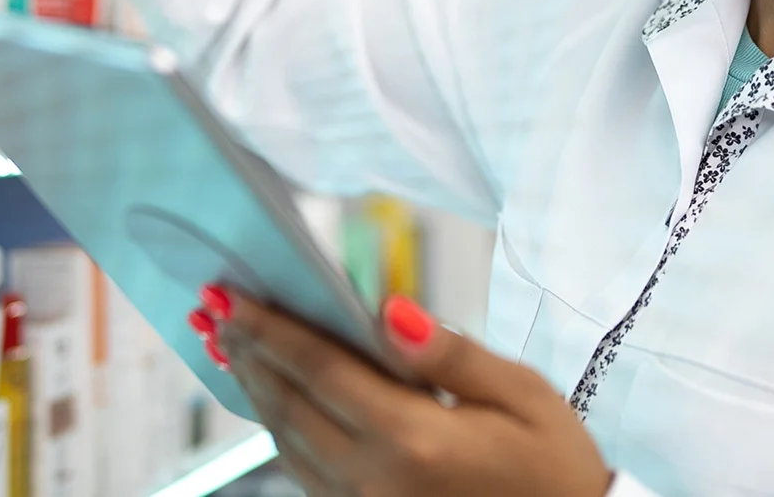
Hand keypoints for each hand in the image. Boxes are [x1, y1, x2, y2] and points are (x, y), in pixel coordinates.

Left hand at [191, 286, 611, 496]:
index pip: (321, 370)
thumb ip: (447, 353)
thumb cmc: (555, 466)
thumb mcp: (521, 394)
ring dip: (258, 392)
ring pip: (287, 444)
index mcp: (414, 440)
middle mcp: (375, 480)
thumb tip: (388, 311)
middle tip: (217, 308)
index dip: (269, 329)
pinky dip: (283, 430)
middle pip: (288, 406)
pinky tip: (280, 400)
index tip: (230, 296)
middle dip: (249, 354)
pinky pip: (306, 474)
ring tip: (237, 347)